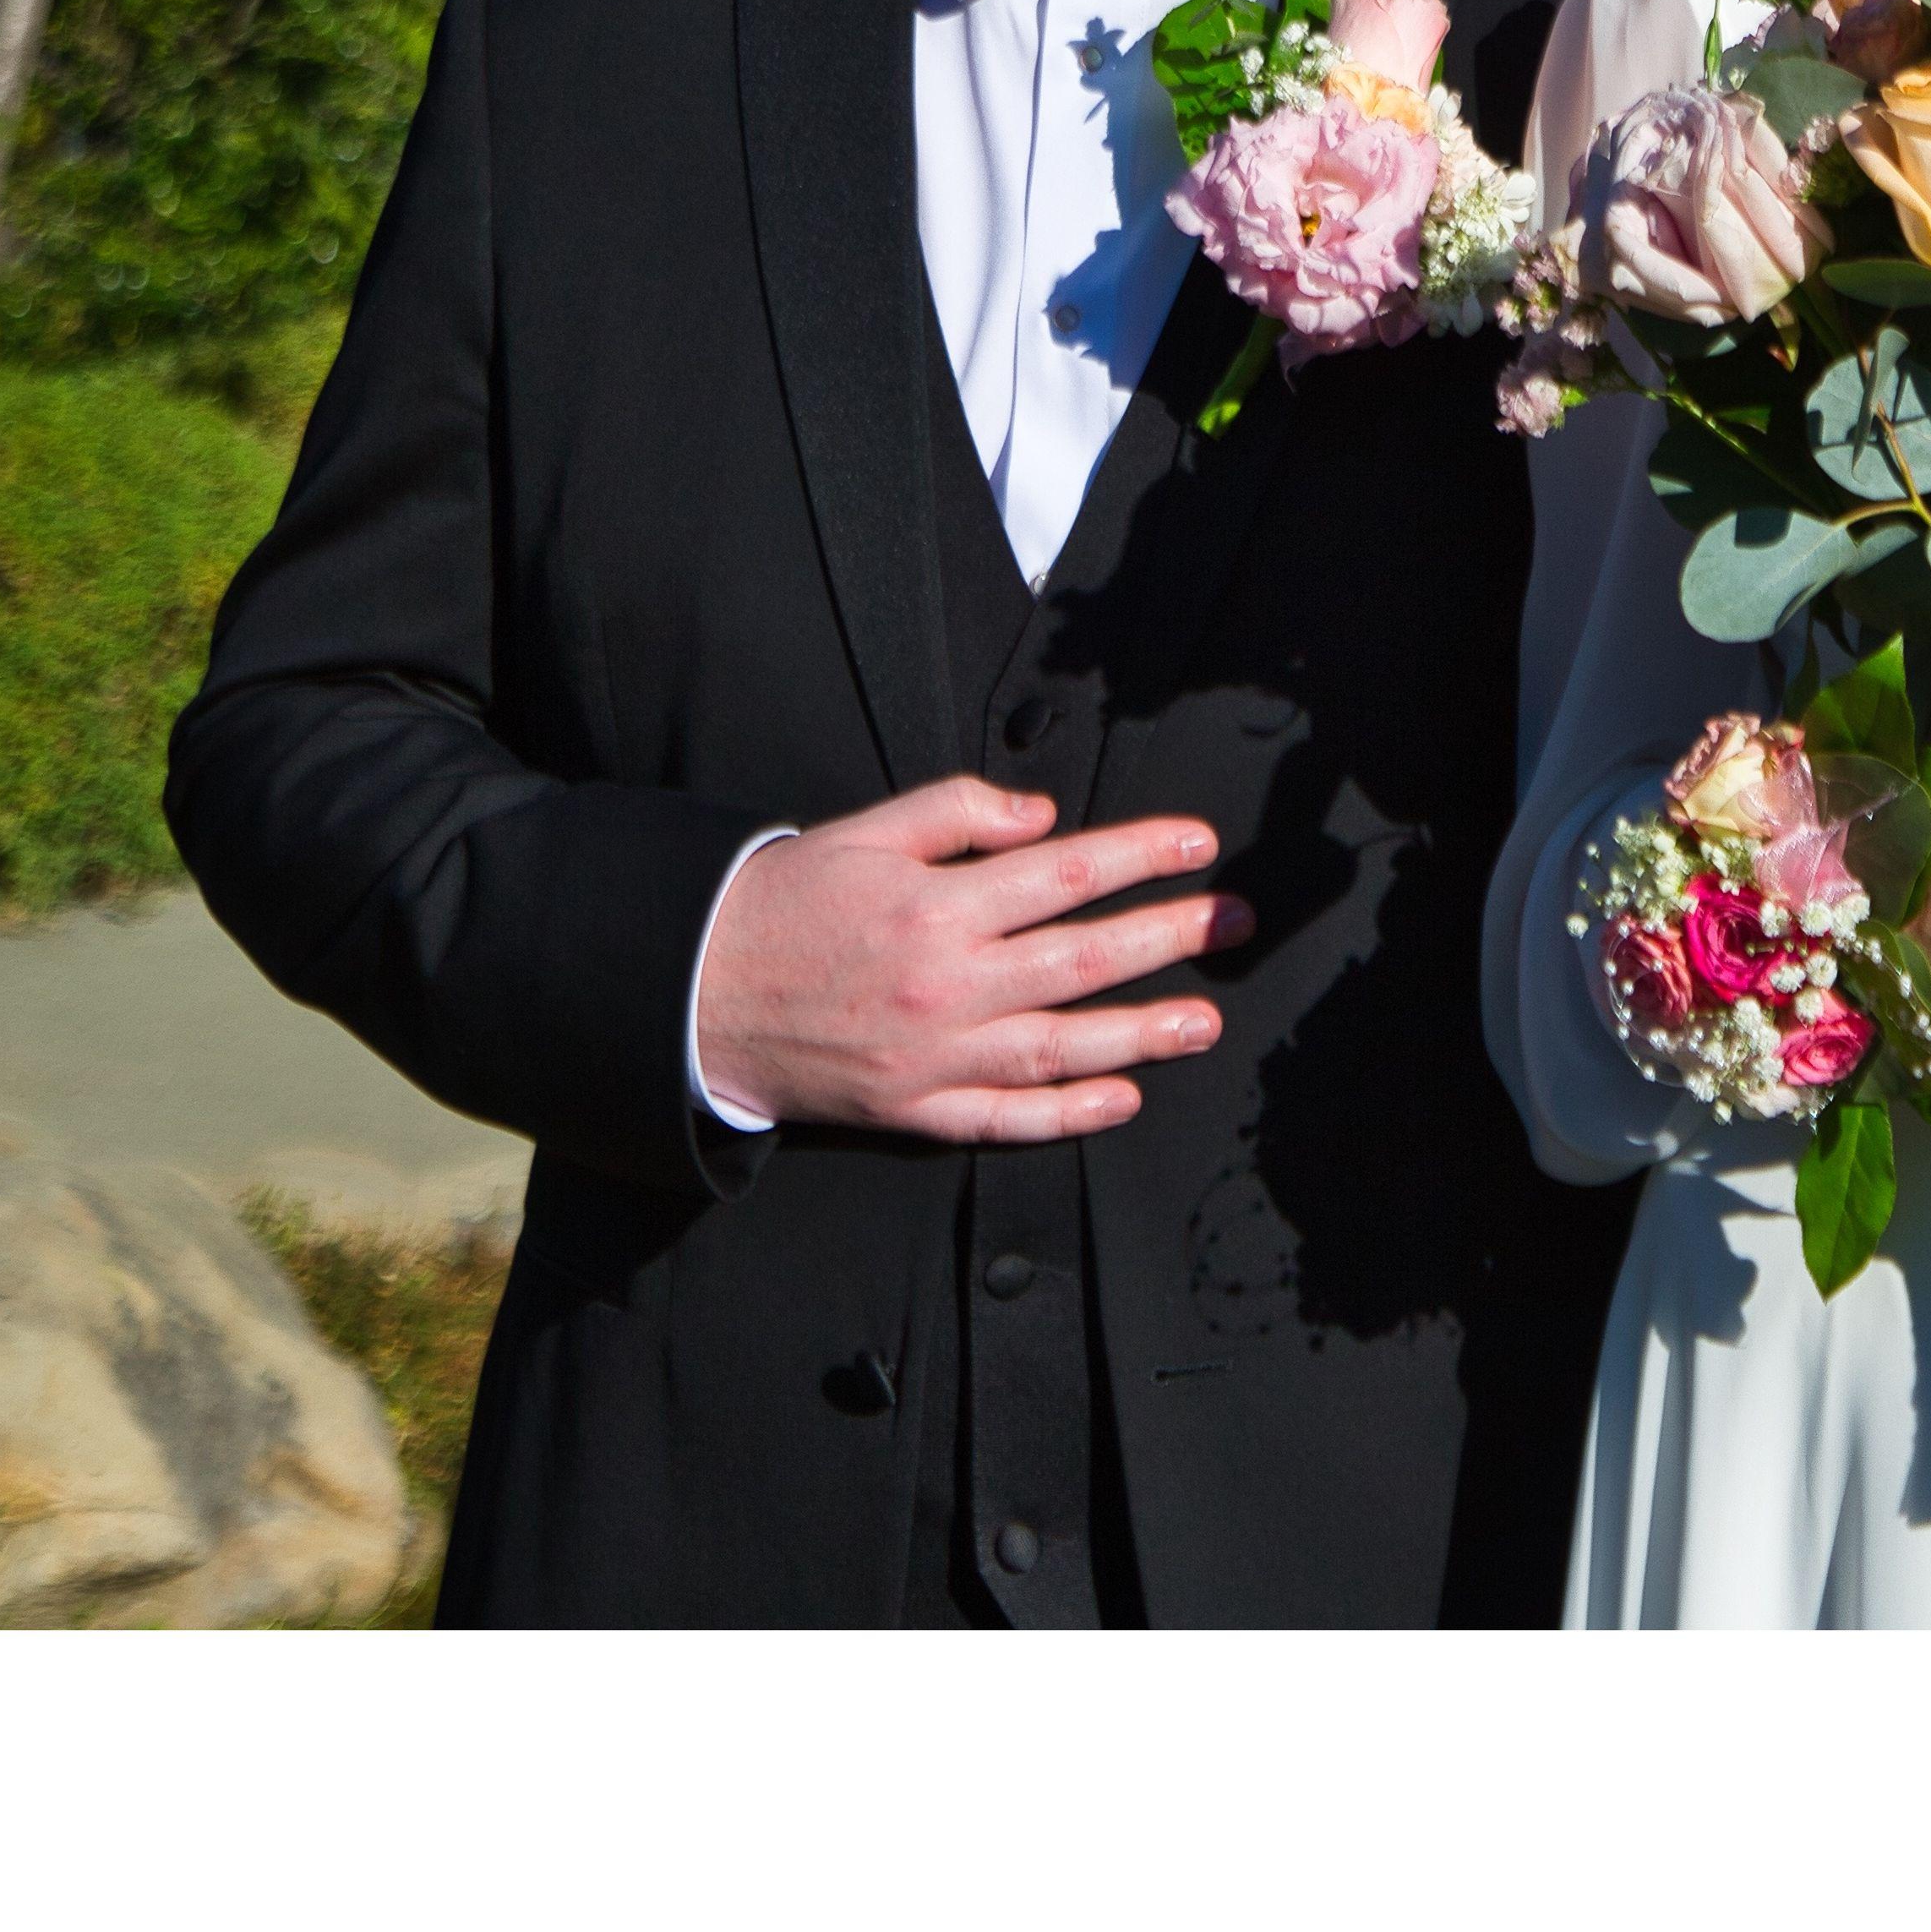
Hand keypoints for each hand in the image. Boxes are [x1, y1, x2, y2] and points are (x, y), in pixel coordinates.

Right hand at [691, 773, 1251, 1141]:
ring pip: (1059, 1045)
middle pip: (1082, 957)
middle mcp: (944, 982)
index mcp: (935, 904)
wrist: (694, 991)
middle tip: (1236, 924)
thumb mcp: (864, 831)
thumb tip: (1043, 818)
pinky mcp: (913, 1108)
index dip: (1139, 854)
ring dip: (1141, 1033)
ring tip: (1205, 1019)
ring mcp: (932, 1054)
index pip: (1065, 873)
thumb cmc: (786, 903)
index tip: (1198, 843)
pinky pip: (1003, 1118)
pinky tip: (1122, 1099)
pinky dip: (1066, 1113)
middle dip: (1169, 937)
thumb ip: (955, 813)